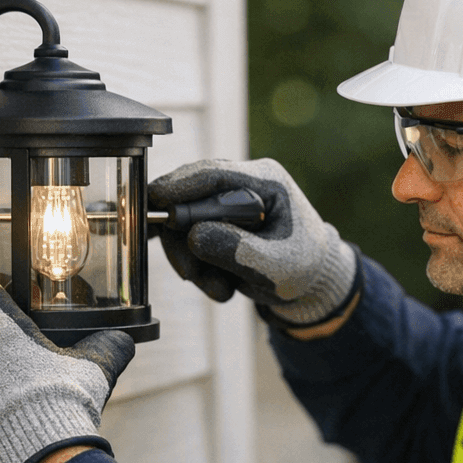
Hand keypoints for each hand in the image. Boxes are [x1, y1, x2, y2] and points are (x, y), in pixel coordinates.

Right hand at [149, 158, 357, 324]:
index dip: (178, 186)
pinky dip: (197, 266)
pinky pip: (189, 239)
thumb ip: (237, 250)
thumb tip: (194, 236)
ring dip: (192, 261)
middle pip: (190, 197)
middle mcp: (242, 185)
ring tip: (218, 289)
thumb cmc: (303, 267)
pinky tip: (218, 285)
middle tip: (190, 274)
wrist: (311, 283)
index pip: (213, 173)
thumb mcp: (277, 265)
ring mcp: (228, 204)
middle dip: (182, 238)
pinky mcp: (217, 223)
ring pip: (184, 223)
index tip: (152, 201)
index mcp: (265, 181)